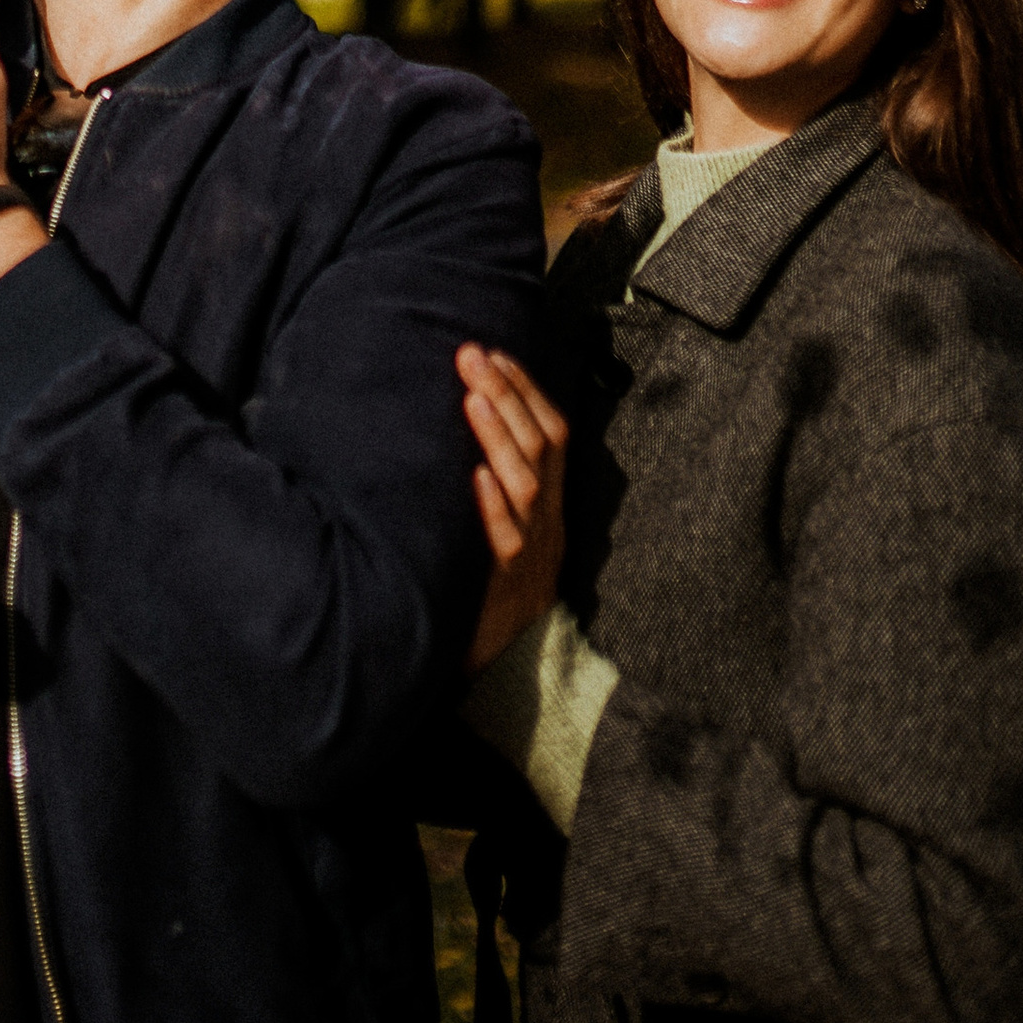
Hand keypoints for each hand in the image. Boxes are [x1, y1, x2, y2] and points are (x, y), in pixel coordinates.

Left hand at [457, 344, 569, 672]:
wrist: (519, 671)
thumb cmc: (501, 589)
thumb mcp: (514, 532)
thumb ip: (505, 486)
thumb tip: (471, 427)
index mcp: (550, 505)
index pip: (551, 433)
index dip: (527, 390)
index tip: (494, 352)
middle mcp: (547, 522)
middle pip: (538, 447)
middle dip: (508, 395)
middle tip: (472, 354)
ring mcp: (531, 552)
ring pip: (524, 486)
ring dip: (499, 437)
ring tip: (474, 396)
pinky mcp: (507, 585)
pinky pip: (506, 542)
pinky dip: (492, 507)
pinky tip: (475, 477)